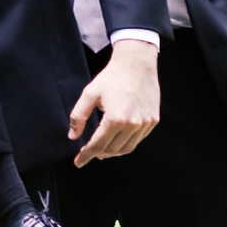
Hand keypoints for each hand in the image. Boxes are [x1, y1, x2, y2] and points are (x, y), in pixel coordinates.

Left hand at [69, 42, 160, 163]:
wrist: (137, 64)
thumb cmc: (111, 77)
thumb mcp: (89, 94)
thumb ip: (79, 116)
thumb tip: (73, 136)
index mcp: (115, 119)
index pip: (98, 145)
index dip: (86, 155)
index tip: (78, 162)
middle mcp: (132, 124)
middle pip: (112, 150)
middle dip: (98, 153)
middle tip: (89, 152)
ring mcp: (144, 123)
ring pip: (127, 148)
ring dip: (113, 152)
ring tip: (102, 150)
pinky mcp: (152, 120)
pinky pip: (138, 139)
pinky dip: (127, 144)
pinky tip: (118, 140)